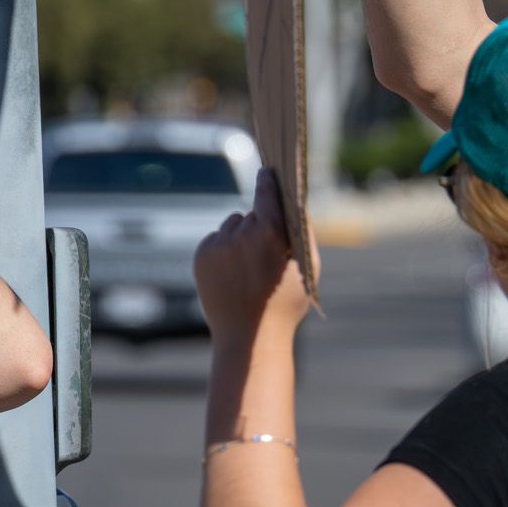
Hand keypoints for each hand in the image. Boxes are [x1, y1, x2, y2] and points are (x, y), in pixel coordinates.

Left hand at [194, 169, 313, 341]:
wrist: (249, 335)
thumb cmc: (285, 302)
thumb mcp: (306, 266)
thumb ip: (302, 231)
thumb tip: (294, 203)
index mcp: (271, 233)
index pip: (267, 193)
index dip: (268, 181)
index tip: (267, 171)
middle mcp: (241, 234)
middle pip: (250, 214)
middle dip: (258, 225)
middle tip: (266, 252)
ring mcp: (218, 244)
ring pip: (231, 225)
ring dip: (239, 236)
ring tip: (249, 267)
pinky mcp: (201, 255)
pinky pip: (215, 240)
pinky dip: (223, 249)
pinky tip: (233, 272)